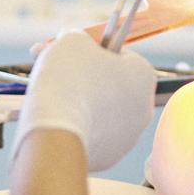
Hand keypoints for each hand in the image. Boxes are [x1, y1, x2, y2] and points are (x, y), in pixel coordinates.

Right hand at [14, 30, 156, 170]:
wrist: (55, 132)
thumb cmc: (67, 79)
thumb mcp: (71, 40)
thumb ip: (77, 37)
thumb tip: (73, 40)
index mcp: (143, 75)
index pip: (120, 55)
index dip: (91, 49)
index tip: (70, 50)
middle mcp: (143, 108)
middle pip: (110, 83)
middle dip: (82, 74)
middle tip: (52, 66)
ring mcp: (128, 137)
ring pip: (100, 110)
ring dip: (79, 99)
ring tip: (49, 93)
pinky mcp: (109, 157)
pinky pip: (91, 134)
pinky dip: (76, 126)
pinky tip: (56, 119)